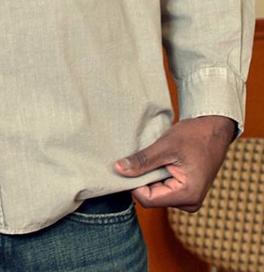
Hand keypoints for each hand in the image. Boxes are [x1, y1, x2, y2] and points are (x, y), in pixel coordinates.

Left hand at [114, 115, 235, 211]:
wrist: (214, 129)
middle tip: (138, 159)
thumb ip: (142, 161)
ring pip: (157, 192)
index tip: (125, 166)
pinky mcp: (187, 191)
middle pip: (152, 197)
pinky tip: (158, 161)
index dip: (133, 184)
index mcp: (187, 195)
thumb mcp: (165, 146)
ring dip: (150, 176)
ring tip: (152, 157)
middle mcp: (190, 203)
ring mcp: (189, 198)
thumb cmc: (194, 136)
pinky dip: (157, 175)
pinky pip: (164, 188)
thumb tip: (119, 170)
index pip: (148, 199)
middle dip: (142, 179)